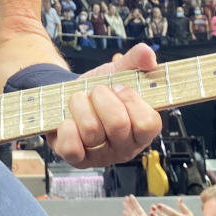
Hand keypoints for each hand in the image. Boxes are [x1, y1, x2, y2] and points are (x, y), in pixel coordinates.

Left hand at [45, 43, 161, 168]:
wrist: (69, 95)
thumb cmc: (99, 89)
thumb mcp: (119, 71)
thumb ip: (136, 60)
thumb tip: (147, 55)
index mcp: (142, 130)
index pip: (148, 123)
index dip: (131, 100)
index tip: (120, 88)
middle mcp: (125, 148)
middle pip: (118, 125)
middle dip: (101, 97)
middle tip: (96, 92)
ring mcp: (102, 157)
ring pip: (92, 130)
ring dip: (80, 105)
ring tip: (80, 102)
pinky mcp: (78, 160)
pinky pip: (72, 148)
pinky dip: (66, 127)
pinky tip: (69, 120)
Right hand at [123, 194, 163, 215]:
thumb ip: (154, 213)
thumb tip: (152, 205)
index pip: (138, 208)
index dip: (134, 202)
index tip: (131, 196)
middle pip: (133, 210)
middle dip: (130, 203)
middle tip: (126, 197)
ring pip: (131, 214)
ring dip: (127, 208)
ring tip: (124, 202)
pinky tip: (125, 212)